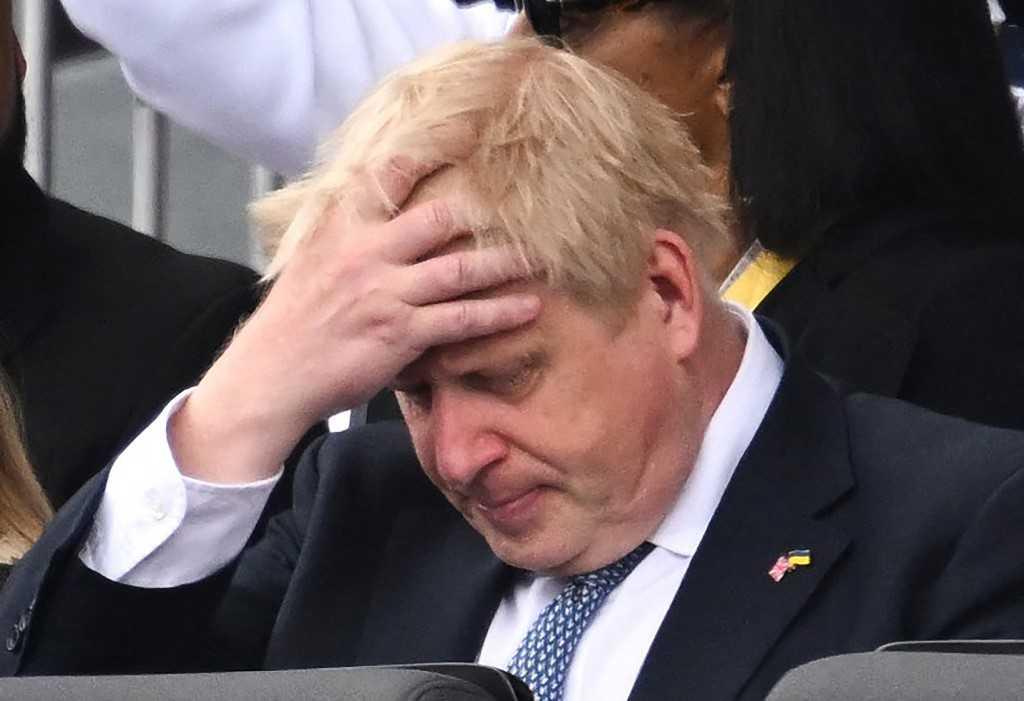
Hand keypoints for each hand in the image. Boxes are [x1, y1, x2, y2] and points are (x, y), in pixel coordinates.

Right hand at [171, 158, 539, 482]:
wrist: (272, 375)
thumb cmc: (293, 321)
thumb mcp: (310, 260)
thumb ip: (347, 235)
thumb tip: (383, 218)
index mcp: (341, 228)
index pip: (386, 178)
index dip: (425, 157)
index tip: (462, 139)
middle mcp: (366, 252)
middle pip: (437, 218)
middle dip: (481, 214)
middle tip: (520, 209)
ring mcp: (386, 293)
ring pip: (460, 269)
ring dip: (504, 263)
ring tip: (540, 258)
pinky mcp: (401, 333)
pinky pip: (461, 319)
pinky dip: (498, 314)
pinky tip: (527, 308)